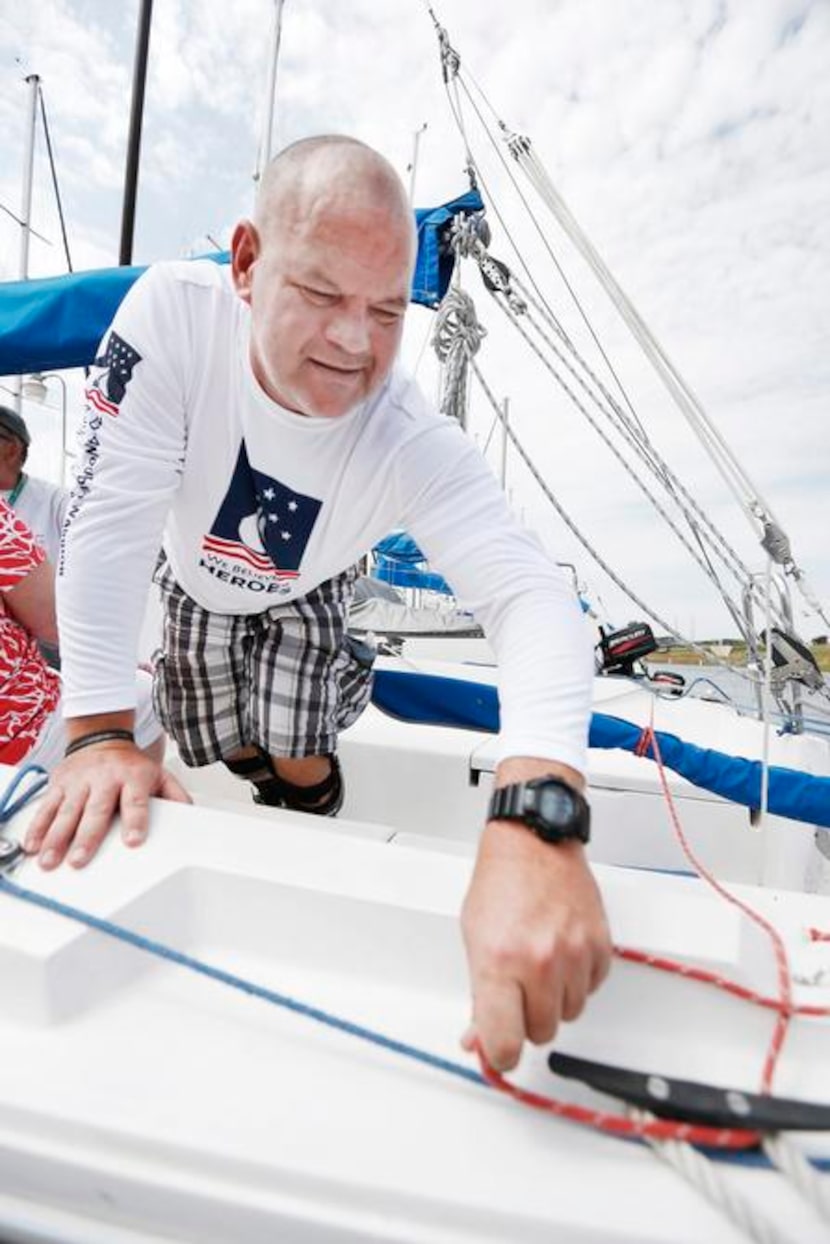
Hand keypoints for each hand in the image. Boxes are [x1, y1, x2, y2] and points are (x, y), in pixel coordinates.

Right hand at [24, 743, 191, 869]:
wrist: (102, 738)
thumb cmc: (131, 766)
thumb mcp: (159, 775)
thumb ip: (175, 796)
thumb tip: (192, 817)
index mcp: (133, 777)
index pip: (135, 801)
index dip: (135, 820)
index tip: (133, 840)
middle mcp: (105, 779)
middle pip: (96, 810)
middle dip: (87, 836)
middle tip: (81, 859)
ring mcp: (80, 781)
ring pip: (67, 811)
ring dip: (58, 837)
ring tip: (53, 860)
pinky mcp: (60, 784)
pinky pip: (47, 806)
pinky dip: (38, 826)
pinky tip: (33, 845)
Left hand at [460, 820, 611, 1071]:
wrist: (535, 843)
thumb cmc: (500, 884)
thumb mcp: (474, 938)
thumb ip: (479, 994)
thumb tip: (479, 1039)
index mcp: (498, 962)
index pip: (504, 1041)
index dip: (500, 1054)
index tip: (499, 1051)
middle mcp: (539, 962)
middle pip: (541, 1033)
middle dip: (528, 1020)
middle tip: (518, 992)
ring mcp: (573, 954)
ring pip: (569, 1013)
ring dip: (555, 999)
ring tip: (540, 964)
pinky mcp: (599, 946)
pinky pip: (592, 988)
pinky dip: (578, 979)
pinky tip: (562, 952)